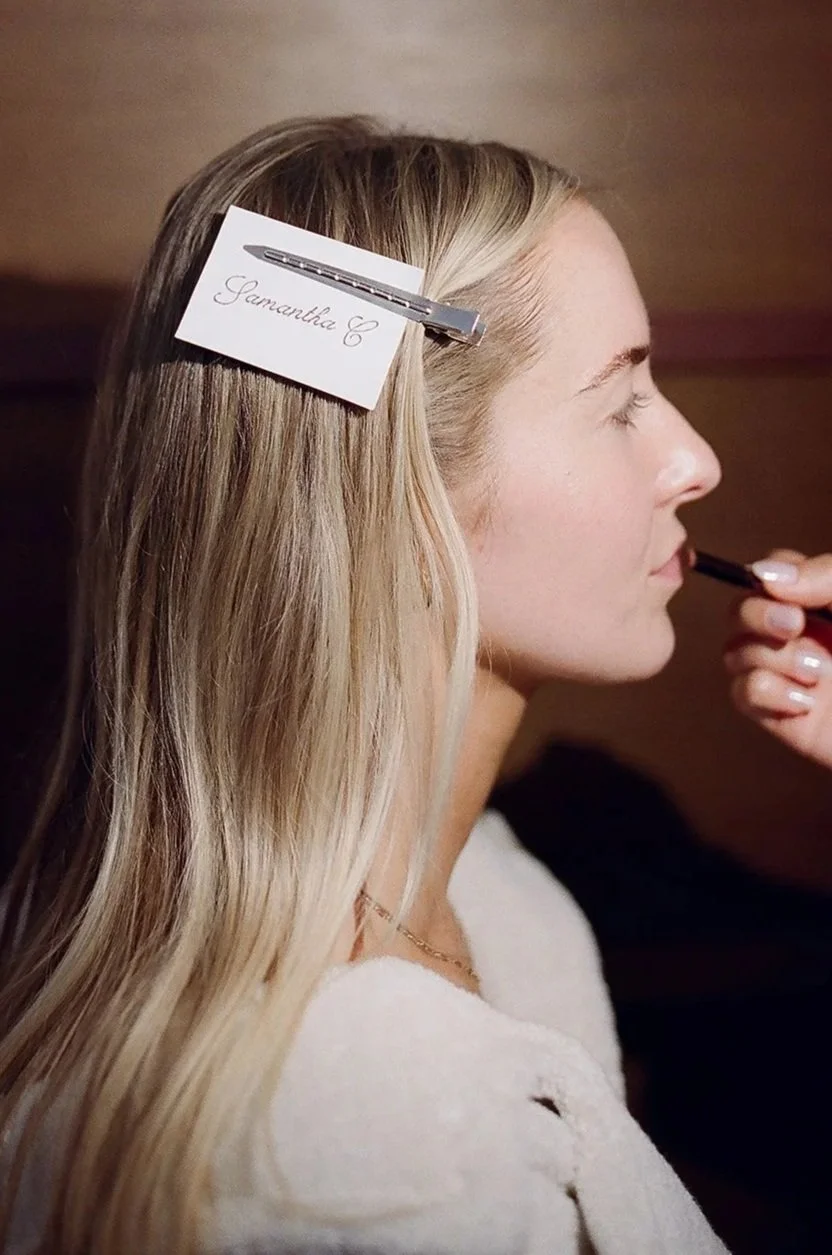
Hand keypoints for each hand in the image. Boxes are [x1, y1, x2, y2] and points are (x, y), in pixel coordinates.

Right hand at [723, 549, 831, 769]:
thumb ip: (829, 576)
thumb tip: (766, 574)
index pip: (776, 574)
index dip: (769, 577)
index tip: (793, 594)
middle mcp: (811, 636)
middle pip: (742, 610)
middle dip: (757, 615)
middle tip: (795, 627)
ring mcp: (797, 677)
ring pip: (736, 651)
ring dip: (768, 656)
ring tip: (818, 674)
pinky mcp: (788, 718)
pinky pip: (743, 693)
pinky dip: (765, 691)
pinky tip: (805, 700)